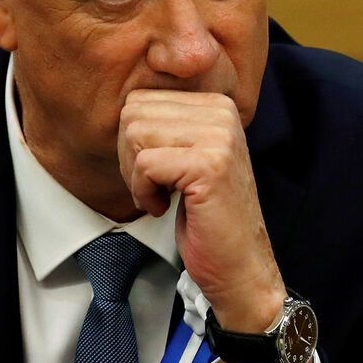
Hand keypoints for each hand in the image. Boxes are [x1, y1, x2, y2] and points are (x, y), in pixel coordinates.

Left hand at [117, 89, 285, 332]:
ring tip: (162, 196)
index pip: (141, 98)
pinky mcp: (209, 165)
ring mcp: (218, 137)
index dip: (133, 142)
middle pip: (134, 113)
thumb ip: (164, 125)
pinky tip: (165, 207)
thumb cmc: (207, 216)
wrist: (239, 264)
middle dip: (129, 156)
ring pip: (135, 135)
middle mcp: (222, 112)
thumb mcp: (186, 155)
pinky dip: (143, 193)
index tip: (157, 172)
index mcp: (216, 104)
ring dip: (136, 176)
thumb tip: (123, 108)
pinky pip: (145, 164)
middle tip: (154, 187)